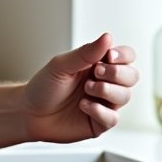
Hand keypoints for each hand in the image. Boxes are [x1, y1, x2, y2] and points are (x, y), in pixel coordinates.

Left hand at [23, 32, 137, 142]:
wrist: (29, 113)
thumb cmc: (44, 86)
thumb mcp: (62, 65)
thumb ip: (86, 53)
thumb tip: (108, 37)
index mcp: (98, 65)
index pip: (126, 56)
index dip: (123, 56)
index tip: (108, 57)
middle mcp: (105, 83)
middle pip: (132, 76)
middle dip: (117, 74)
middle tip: (96, 72)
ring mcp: (104, 104)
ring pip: (125, 96)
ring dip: (106, 90)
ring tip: (86, 89)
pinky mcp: (99, 123)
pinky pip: (113, 118)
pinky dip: (99, 111)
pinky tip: (83, 105)